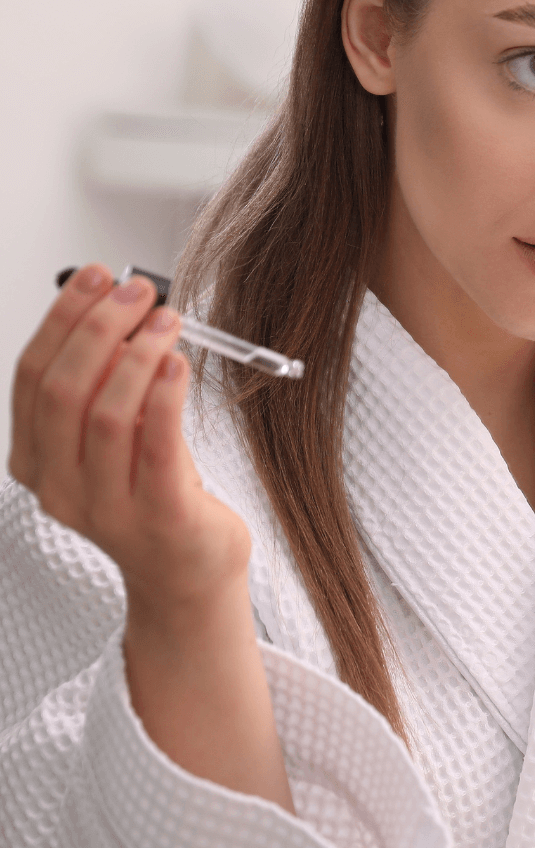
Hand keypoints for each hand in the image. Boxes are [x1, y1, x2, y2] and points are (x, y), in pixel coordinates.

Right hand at [9, 265, 293, 809]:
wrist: (188, 572)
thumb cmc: (156, 490)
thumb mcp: (114, 437)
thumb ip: (106, 382)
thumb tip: (120, 301)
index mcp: (37, 461)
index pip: (32, 377)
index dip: (62, 318)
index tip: (96, 275)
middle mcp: (60, 487)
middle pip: (64, 391)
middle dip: (100, 327)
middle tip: (139, 291)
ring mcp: (106, 508)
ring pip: (107, 415)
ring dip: (138, 353)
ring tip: (169, 319)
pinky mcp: (160, 516)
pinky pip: (156, 446)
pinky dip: (164, 394)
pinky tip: (177, 361)